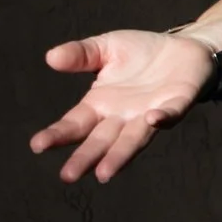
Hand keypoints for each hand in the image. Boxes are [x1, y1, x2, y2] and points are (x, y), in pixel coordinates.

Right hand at [29, 31, 214, 183]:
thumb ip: (80, 54)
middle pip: (101, 140)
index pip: (75, 123)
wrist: (184, 45)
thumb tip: (51, 57)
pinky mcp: (178, 103)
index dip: (58, 134)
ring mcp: (151, 113)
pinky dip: (163, 119)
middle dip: (85, 157)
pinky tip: (151, 120)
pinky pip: (170, 115)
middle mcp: (123, 116)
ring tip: (104, 173)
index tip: (38, 145)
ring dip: (119, 156)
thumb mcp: (106, 47)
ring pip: (132, 140)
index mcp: (101, 104)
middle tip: (67, 175)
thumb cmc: (142, 52)